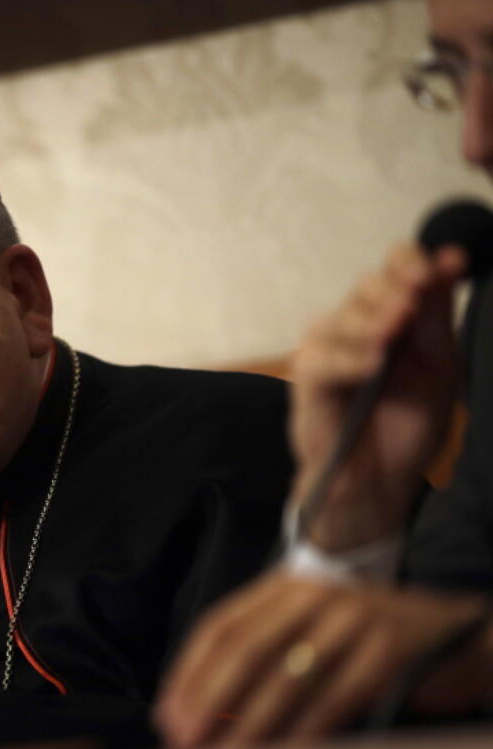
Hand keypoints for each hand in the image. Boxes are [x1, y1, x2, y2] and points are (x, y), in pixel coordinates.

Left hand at [155, 572, 492, 748]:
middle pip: (243, 648)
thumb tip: (200, 714)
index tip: (166, 717)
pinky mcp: (385, 649)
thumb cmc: (369, 646)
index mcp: (284, 587)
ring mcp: (351, 618)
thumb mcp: (310, 638)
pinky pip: (332, 700)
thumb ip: (263, 662)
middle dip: (206, 700)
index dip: (188, 674)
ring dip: (248, 728)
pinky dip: (303, 736)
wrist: (462, 638)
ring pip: (285, 678)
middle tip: (183, 742)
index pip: (219, 626)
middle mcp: (312, 594)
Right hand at [290, 243, 464, 550]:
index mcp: (389, 318)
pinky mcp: (306, 382)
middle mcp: (353, 327)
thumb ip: (436, 317)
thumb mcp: (438, 366)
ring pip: (342, 317)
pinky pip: (322, 359)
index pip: (393, 269)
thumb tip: (450, 258)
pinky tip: (373, 366)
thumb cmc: (407, 426)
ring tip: (395, 338)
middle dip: (395, 290)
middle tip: (414, 306)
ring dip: (373, 323)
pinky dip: (350, 359)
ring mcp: (325, 352)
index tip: (447, 265)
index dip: (413, 261)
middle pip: (366, 285)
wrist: (380, 483)